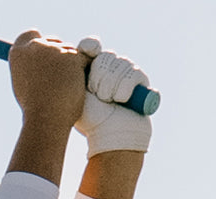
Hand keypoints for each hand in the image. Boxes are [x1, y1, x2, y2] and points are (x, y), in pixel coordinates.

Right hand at [9, 30, 89, 132]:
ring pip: (68, 52)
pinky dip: (80, 73)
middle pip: (53, 41)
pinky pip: (82, 60)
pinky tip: (71, 88)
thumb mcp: (24, 85)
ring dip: (69, 66)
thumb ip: (31, 68)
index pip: (30, 35)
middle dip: (59, 54)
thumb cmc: (34, 109)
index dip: (40, 43)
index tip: (45, 54)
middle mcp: (35, 46)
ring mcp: (54, 50)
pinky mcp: (71, 57)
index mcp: (18, 54)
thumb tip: (38, 62)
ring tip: (60, 90)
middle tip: (58, 78)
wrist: (44, 119)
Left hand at [74, 38, 152, 156]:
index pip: (90, 45)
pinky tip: (122, 101)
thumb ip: (74, 72)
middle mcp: (108, 68)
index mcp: (90, 70)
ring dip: (110, 88)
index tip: (90, 51)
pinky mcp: (141, 80)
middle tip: (98, 96)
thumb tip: (76, 49)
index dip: (91, 46)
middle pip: (105, 56)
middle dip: (99, 78)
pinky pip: (133, 73)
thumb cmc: (90, 120)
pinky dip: (124, 90)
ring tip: (109, 102)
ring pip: (120, 64)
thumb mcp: (76, 95)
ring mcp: (125, 73)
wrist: (111, 136)